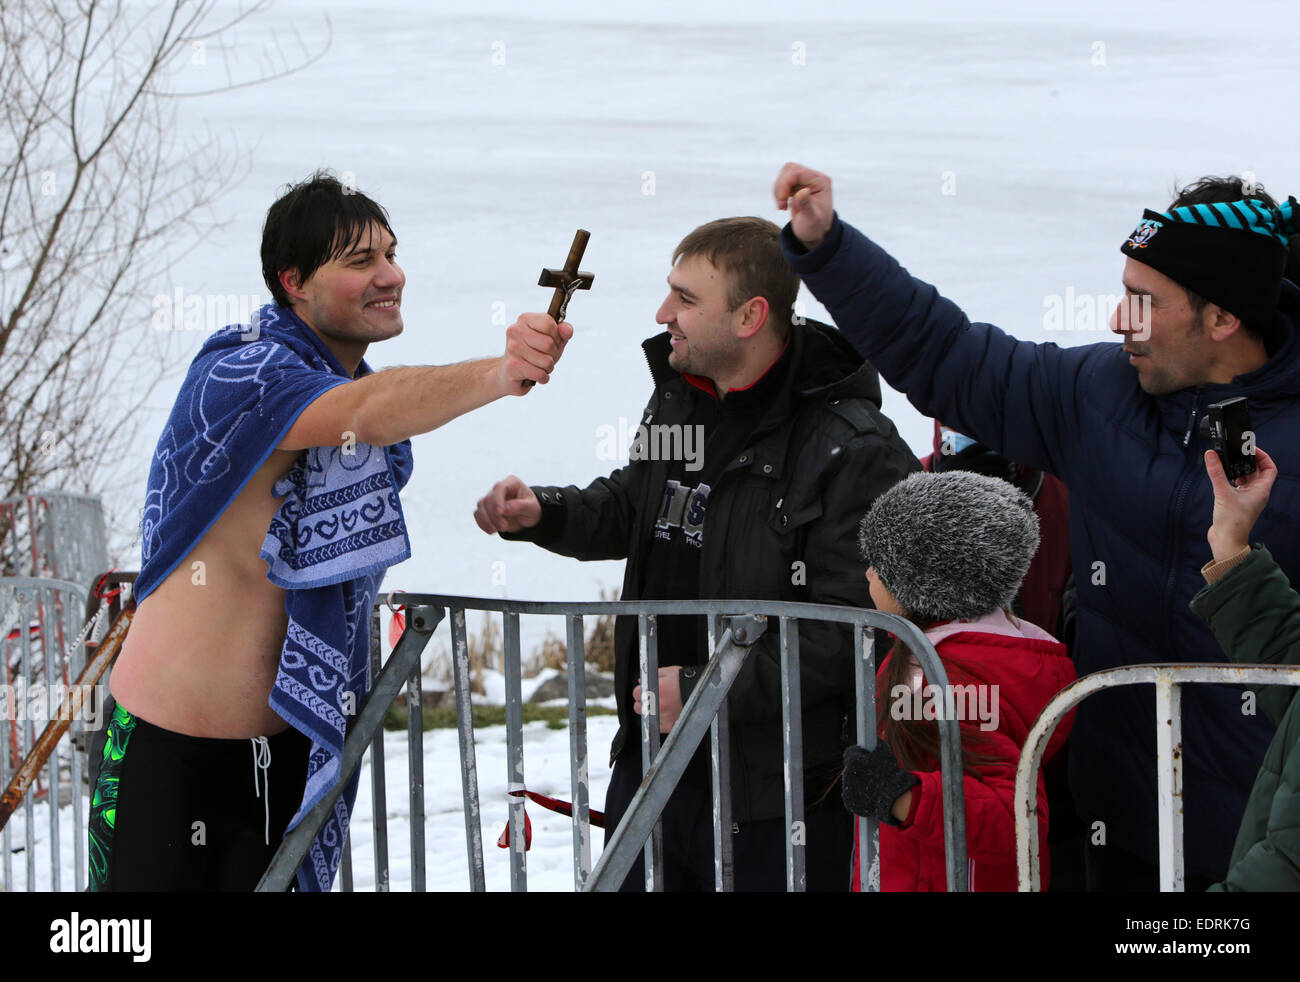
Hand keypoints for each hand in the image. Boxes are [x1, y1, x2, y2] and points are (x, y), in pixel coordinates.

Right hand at [474, 475, 541, 533]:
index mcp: (511, 483)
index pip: (499, 487)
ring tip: (498, 530)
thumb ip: (519, 506)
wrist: (528, 517)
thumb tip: (505, 509)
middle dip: (494, 515)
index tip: (500, 513)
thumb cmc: (531, 509)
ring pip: (481, 506)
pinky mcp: (486, 508)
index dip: (497, 500)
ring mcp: (491, 498)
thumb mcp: (531, 508)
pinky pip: (478, 514)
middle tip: (504, 527)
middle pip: (488, 499)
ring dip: (487, 520)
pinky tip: (491, 531)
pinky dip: (483, 523)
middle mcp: (499, 489)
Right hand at [498, 312, 573, 394]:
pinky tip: (535, 375)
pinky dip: (542, 378)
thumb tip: (567, 330)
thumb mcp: (551, 340)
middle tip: (544, 356)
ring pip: (546, 361)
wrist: (509, 373)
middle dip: (553, 354)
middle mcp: (515, 331)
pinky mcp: (512, 366)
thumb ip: (562, 333)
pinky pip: (539, 374)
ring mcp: (512, 348)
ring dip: (548, 368)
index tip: (551, 342)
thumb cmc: (533, 353)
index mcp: (525, 319)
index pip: (549, 324)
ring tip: (538, 366)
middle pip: (549, 343)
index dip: (556, 336)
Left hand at [632, 667, 682, 733]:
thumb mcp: (669, 672)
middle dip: (643, 702)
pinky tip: (665, 713)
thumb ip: (653, 675)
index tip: (644, 691)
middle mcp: (657, 705)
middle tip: (651, 698)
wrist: (703, 692)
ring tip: (660, 706)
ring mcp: (663, 716)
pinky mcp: (669, 725)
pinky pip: (656, 726)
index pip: (636, 693)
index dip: (640, 691)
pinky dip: (659, 720)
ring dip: (650, 712)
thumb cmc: (687, 682)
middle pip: (638, 707)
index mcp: (655, 690)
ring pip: (646, 717)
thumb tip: (641, 680)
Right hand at [773, 162, 833, 250]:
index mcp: (821, 182)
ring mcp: (806, 180)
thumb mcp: (811, 219)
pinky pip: (782, 181)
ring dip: (778, 190)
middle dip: (781, 186)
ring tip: (782, 206)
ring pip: (784, 174)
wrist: (814, 233)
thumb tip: (803, 191)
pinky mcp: (798, 185)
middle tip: (782, 205)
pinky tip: (783, 205)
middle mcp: (814, 178)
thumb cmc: (814, 228)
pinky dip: (778, 193)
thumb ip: (806, 205)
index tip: (782, 200)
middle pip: (790, 169)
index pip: (797, 172)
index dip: (785, 183)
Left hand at [841, 742, 919, 825]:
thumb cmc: (890, 773)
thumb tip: (874, 738)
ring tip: (873, 785)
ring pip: (850, 782)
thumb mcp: (885, 752)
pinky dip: (858, 795)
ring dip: (858, 781)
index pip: (850, 752)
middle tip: (871, 772)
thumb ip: (877, 743)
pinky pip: (852, 795)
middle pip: (850, 767)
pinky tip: (869, 795)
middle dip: (858, 768)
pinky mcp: (849, 802)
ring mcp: (847, 790)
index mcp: (853, 761)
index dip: (859, 753)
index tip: (865, 756)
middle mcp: (847, 775)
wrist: (893, 798)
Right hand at [1204, 446, 1276, 561]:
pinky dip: (1230, 479)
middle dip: (1247, 462)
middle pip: (1257, 472)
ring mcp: (1246, 498)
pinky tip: (1222, 477)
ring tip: (1228, 463)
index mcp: (1261, 490)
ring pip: (1246, 479)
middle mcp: (1256, 493)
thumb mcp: (1223, 493)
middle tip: (1236, 453)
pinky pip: (1236, 486)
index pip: (1269, 468)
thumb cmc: (1232, 522)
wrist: (1226, 541)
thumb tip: (1211, 455)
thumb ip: (1217, 473)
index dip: (1263, 457)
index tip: (1251, 449)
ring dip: (1238, 470)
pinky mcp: (1236, 502)